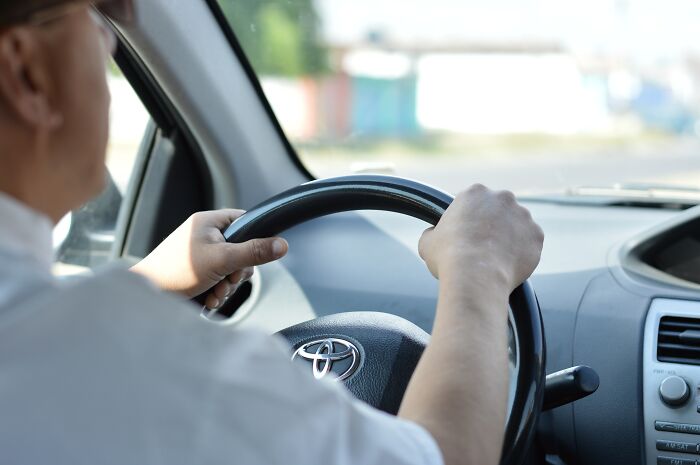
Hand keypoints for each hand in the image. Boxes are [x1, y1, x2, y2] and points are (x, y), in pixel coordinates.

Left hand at [131, 209, 287, 308]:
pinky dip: (217, 292)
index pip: (245, 222)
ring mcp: (200, 254)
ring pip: (231, 269)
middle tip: (226, 280)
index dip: (254, 240)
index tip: (251, 257)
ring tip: (213, 293)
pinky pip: (218, 280)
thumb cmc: (175, 272)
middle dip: (237, 273)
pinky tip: (208, 298)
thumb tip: (282, 245)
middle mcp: (204, 235)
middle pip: (241, 250)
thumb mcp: (222, 260)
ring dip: (227, 286)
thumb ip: (254, 252)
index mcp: (208, 222)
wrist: (145, 296)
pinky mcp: (196, 272)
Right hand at [418, 184, 543, 291]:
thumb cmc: (448, 257)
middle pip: (499, 209)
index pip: (474, 201)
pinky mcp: (536, 235)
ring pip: (517, 226)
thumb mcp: (427, 242)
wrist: (475, 276)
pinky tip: (509, 265)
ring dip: (510, 237)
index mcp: (475, 192)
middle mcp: (503, 198)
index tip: (466, 233)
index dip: (469, 218)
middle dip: (493, 224)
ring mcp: (523, 215)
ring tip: (496, 259)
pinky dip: (523, 253)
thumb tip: (432, 235)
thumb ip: (433, 232)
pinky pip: (530, 243)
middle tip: (482, 246)